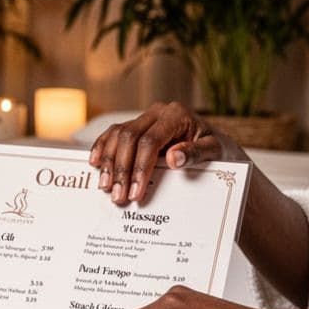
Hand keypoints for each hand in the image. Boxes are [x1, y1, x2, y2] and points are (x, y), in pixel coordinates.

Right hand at [90, 102, 234, 204]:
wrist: (212, 140)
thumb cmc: (214, 147)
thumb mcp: (213, 151)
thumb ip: (195, 154)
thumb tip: (172, 159)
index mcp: (176, 115)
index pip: (149, 141)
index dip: (139, 168)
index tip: (136, 193)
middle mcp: (157, 112)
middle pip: (128, 138)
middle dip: (121, 169)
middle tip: (118, 196)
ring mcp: (145, 117)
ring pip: (117, 135)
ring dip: (108, 162)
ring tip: (105, 187)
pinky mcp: (136, 125)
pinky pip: (113, 133)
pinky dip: (102, 147)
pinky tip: (94, 163)